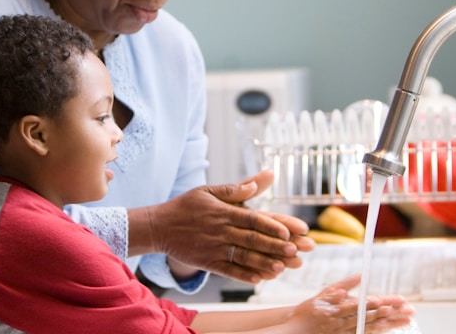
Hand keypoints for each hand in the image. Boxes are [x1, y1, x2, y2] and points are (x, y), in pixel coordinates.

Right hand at [136, 170, 312, 283]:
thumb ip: (237, 188)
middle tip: (297, 251)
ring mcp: (214, 248)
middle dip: (276, 246)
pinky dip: (243, 275)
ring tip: (283, 268)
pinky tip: (259, 279)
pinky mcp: (207, 262)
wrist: (158, 226)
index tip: (292, 231)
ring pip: (243, 256)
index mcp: (224, 211)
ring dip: (264, 262)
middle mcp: (221, 230)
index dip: (273, 224)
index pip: (253, 218)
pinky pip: (227, 270)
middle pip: (253, 238)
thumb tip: (266, 176)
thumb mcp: (209, 191)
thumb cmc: (186, 206)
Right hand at [288, 275, 413, 333]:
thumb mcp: (323, 294)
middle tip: (408, 310)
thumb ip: (343, 284)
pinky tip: (388, 328)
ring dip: (390, 324)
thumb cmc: (309, 311)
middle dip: (391, 313)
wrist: (296, 331)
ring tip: (405, 320)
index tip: (392, 301)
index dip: (378, 303)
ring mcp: (346, 332)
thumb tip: (361, 275)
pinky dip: (378, 331)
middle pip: (372, 317)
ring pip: (372, 328)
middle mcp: (345, 321)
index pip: (362, 305)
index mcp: (339, 308)